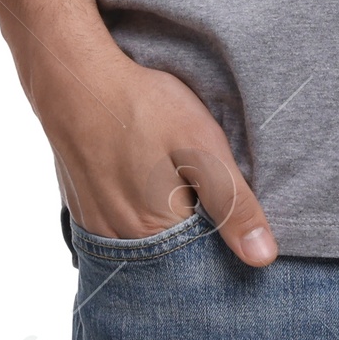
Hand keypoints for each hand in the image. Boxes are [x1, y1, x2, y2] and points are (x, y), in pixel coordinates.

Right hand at [31, 45, 277, 267]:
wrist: (74, 78)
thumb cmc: (141, 106)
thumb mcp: (201, 146)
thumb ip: (232, 203)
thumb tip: (264, 258)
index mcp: (155, 232)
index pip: (204, 261)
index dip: (222, 235)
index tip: (225, 204)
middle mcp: (121, 242)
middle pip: (172, 257)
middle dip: (193, 232)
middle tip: (195, 183)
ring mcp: (96, 228)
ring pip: (145, 244)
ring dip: (163, 224)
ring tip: (170, 181)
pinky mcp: (81, 210)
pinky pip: (117, 229)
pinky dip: (136, 214)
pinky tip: (142, 181)